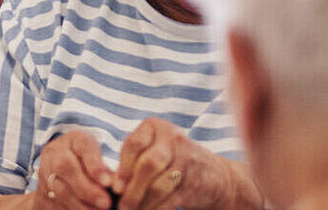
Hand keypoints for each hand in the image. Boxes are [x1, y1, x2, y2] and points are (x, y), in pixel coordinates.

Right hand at [33, 130, 115, 209]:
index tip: (108, 182)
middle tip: (106, 203)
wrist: (60, 172)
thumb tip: (117, 185)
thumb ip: (107, 169)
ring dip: (80, 204)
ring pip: (59, 189)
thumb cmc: (89, 164)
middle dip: (87, 189)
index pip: (83, 145)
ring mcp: (45, 172)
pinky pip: (54, 204)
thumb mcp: (100, 159)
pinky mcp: (41, 193)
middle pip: (65, 167)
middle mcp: (55, 153)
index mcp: (74, 139)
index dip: (95, 164)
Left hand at [113, 118, 248, 209]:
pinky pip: (170, 199)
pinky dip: (156, 209)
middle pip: (148, 165)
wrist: (216, 177)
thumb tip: (112, 185)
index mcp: (156, 127)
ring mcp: (188, 160)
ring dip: (142, 203)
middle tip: (122, 205)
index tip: (115, 187)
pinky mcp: (196, 182)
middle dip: (132, 189)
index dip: (122, 168)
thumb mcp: (152, 151)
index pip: (134, 145)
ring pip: (159, 185)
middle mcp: (173, 138)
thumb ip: (132, 162)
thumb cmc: (171, 163)